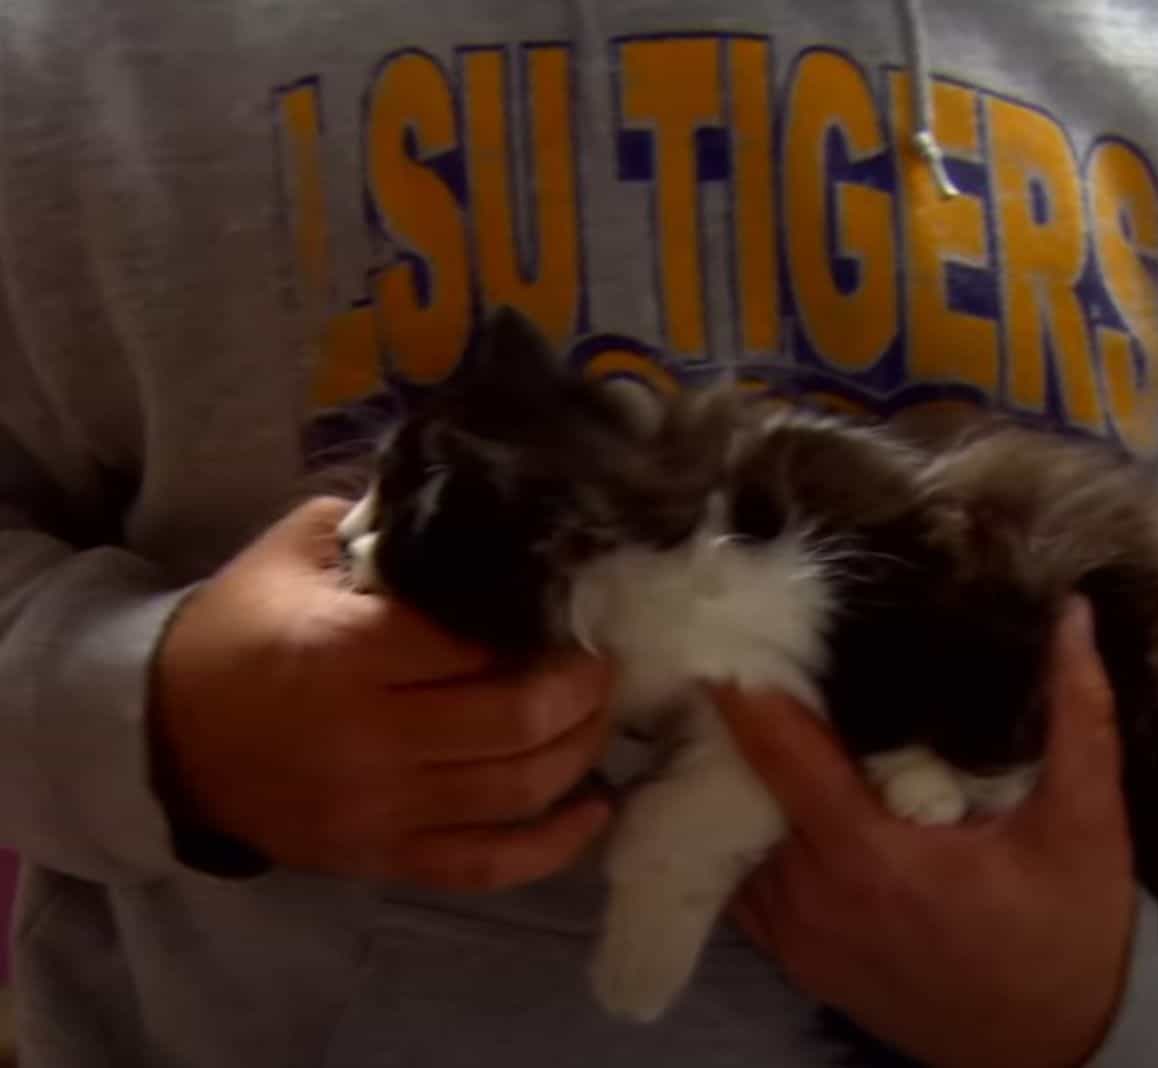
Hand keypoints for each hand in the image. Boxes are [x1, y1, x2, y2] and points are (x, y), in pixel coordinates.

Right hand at [151, 497, 612, 889]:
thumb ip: (384, 527)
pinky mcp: (382, 859)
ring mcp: (379, 812)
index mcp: (346, 652)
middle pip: (517, 719)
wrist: (164, 737)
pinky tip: (594, 806)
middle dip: (582, 687)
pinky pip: (486, 865)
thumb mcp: (298, 551)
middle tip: (601, 660)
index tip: (572, 609)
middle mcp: (370, 739)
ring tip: (599, 713)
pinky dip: (553, 844)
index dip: (541, 626)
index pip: (477, 641)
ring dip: (581, 749)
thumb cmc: (240, 631)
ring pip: (517, 791)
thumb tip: (480, 515)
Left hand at [715, 597, 1135, 1067]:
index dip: (745, 688)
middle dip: (740, 719)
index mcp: (871, 858)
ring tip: (756, 710)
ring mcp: (801, 941)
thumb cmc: (1072, 933)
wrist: (1061, 1050)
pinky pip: (747, 889)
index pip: (779, 754)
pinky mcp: (803, 965)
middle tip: (745, 647)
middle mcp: (816, 901)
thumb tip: (1073, 615)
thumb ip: (1078, 715)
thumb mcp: (1086, 823)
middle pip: (743, 788)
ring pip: (734, 841)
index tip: (726, 627)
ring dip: (737, 781)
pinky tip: (771, 794)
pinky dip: (747, 838)